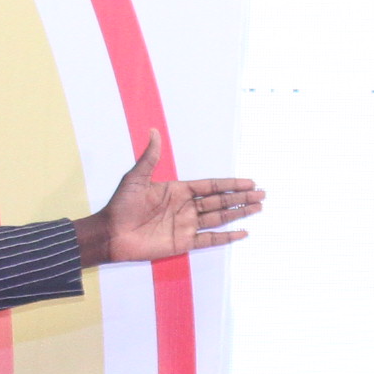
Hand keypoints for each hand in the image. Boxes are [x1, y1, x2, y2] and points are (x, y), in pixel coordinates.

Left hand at [73, 131, 265, 264]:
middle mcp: (185, 207)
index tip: (249, 181)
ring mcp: (186, 225)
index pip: (210, 186)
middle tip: (262, 194)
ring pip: (219, 218)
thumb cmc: (121, 205)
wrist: (111, 233)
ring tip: (258, 208)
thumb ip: (150, 157)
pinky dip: (226, 237)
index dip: (230, 184)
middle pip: (220, 201)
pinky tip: (241, 232)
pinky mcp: (183, 242)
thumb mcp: (136, 177)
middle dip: (241, 197)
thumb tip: (153, 131)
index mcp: (178, 190)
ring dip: (239, 213)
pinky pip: (209, 239)